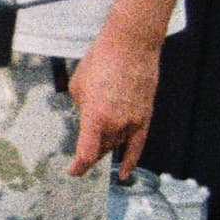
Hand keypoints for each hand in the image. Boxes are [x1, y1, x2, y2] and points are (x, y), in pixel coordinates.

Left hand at [66, 28, 160, 179]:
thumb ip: (82, 108)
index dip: (78, 167)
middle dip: (91, 153)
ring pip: (116, 145)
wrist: (131, 46)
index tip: (73, 171)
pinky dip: (130, 160)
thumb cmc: (101, 61)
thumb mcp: (78, 86)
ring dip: (106, 147)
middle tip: (82, 154)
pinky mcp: (145, 116)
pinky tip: (125, 173)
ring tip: (99, 146)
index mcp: (95, 117)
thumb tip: (89, 117)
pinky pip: (138, 145)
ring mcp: (133, 121)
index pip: (86, 154)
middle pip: (101, 149)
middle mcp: (116, 123)